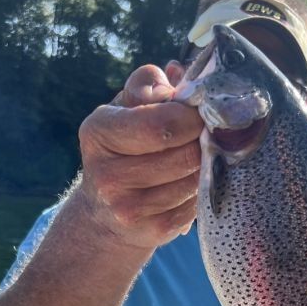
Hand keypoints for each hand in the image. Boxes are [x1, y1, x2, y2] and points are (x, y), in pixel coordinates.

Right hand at [76, 64, 203, 252]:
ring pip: (196, 180)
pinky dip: (203, 191)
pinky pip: (197, 205)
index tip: (200, 113)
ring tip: (199, 158)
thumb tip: (178, 73)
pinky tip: (192, 183)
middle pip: (186, 153)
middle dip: (204, 142)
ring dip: (207, 167)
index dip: (192, 116)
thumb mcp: (125, 108)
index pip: (162, 123)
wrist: (107, 212)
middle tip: (209, 136)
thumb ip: (147, 85)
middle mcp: (107, 174)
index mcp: (98, 132)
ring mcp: (129, 208)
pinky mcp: (153, 232)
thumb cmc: (125, 146)